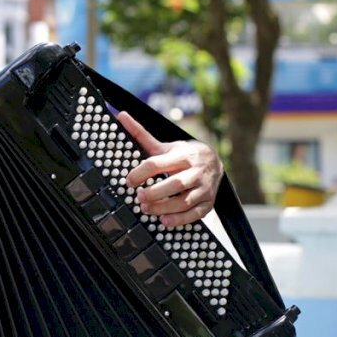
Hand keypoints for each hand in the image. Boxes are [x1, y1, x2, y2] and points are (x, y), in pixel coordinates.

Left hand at [118, 111, 222, 227]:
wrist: (215, 161)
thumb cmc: (184, 154)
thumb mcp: (165, 145)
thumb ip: (142, 134)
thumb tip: (121, 115)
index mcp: (183, 155)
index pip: (158, 163)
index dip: (140, 173)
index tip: (129, 181)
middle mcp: (196, 171)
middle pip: (175, 184)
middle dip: (154, 193)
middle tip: (138, 197)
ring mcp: (204, 187)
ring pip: (184, 201)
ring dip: (163, 208)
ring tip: (146, 209)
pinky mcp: (208, 202)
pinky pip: (195, 214)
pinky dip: (180, 219)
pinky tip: (164, 221)